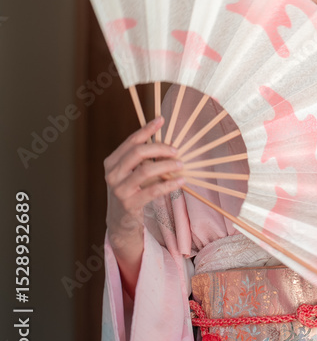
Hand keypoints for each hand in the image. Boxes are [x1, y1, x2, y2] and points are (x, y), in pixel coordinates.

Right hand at [105, 116, 185, 248]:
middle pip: (138, 152)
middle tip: (176, 150)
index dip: (147, 129)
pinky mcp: (130, 204)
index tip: (161, 120)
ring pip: (146, 170)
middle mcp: (112, 174)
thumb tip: (164, 139)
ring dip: (167, 165)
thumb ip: (141, 158)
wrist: (119, 221)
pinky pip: (154, 190)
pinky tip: (181, 181)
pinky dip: (170, 184)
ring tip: (181, 164)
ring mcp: (119, 189)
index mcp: (112, 162)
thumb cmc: (131, 191)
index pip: (131, 141)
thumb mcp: (130, 173)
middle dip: (160, 148)